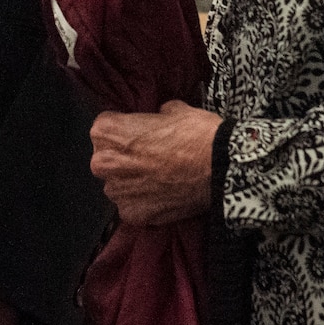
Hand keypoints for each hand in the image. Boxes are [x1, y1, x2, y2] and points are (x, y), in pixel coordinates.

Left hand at [90, 99, 221, 225]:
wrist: (220, 168)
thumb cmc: (196, 134)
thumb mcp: (173, 110)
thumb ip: (155, 116)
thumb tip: (159, 118)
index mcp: (105, 131)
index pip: (105, 130)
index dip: (126, 133)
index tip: (142, 137)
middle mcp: (103, 162)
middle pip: (108, 159)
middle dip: (125, 160)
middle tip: (152, 159)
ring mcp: (117, 191)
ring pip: (119, 186)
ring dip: (133, 184)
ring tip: (160, 179)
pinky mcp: (133, 214)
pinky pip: (133, 207)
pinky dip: (146, 204)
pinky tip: (164, 196)